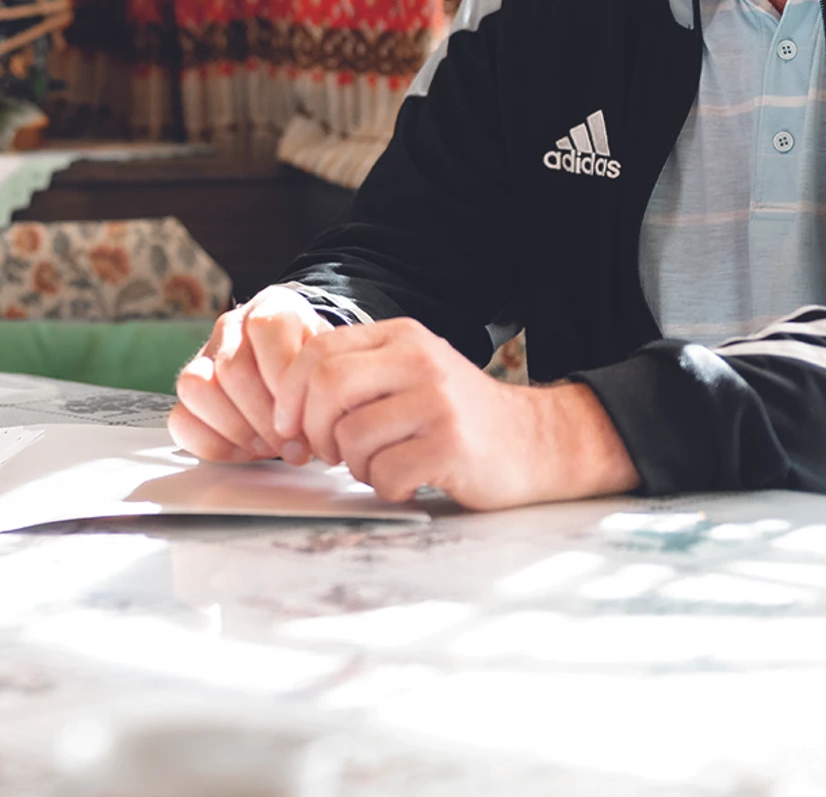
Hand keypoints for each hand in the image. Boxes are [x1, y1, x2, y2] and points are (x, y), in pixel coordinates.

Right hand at [170, 285, 332, 464]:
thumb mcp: (333, 363)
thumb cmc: (317, 369)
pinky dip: (211, 443)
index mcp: (273, 309)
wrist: (302, 369)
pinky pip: (181, 421)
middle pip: (232, 369)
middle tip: (293, 446)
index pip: (266, 330)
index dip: (284, 381)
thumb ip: (326, 380)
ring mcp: (204, 358)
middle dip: (265, 419)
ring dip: (236, 429)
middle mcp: (233, 327)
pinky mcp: (190, 395)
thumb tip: (319, 423)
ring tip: (266, 447)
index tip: (305, 418)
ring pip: (196, 388)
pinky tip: (242, 450)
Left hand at [270, 317, 639, 508]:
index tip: (286, 425)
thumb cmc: (461, 416)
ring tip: (380, 466)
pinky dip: (385, 487)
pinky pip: (385, 473)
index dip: (288, 393)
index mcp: (401, 338)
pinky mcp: (452, 446)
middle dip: (312, 429)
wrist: (540, 443)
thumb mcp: (412, 374)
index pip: (318, 351)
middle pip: (326, 386)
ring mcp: (438, 403)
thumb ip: (358, 376)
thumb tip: (284, 407)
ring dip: (353, 465)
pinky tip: (407, 482)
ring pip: (352, 436)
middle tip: (323, 453)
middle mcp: (419, 361)